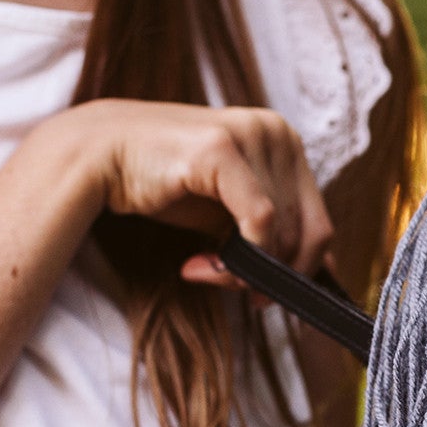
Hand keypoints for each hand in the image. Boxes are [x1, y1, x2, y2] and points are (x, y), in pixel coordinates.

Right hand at [72, 99, 333, 284]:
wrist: (100, 156)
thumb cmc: (166, 184)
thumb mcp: (228, 213)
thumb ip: (271, 234)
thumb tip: (326, 272)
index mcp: (286, 141)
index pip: (319, 222)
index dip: (298, 270)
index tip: (266, 295)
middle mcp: (277, 131)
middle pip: (304, 231)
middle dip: (268, 274)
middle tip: (229, 287)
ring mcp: (251, 134)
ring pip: (279, 232)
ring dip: (242, 270)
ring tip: (205, 270)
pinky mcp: (222, 148)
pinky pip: (258, 221)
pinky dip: (235, 258)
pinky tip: (197, 265)